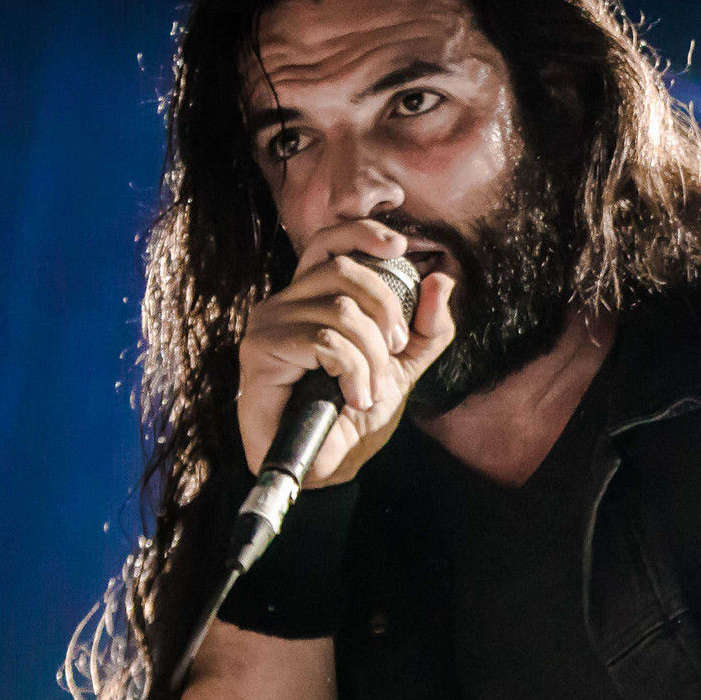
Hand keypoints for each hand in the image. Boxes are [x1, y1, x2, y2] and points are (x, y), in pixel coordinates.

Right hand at [236, 217, 455, 487]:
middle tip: (396, 353)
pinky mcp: (259, 350)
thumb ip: (427, 328)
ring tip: (370, 391)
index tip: (399, 246)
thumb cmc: (354, 415)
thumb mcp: (404, 367)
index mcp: (312, 296)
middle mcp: (284, 301)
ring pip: (340, 311)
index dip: (362, 233)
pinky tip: (353, 397)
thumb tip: (441, 279)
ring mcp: (268, 323)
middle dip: (386, 313)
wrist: (327, 466)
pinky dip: (353, 372)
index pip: (330, 241)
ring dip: (371, 357)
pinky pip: (324, 342)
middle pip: (345, 271)